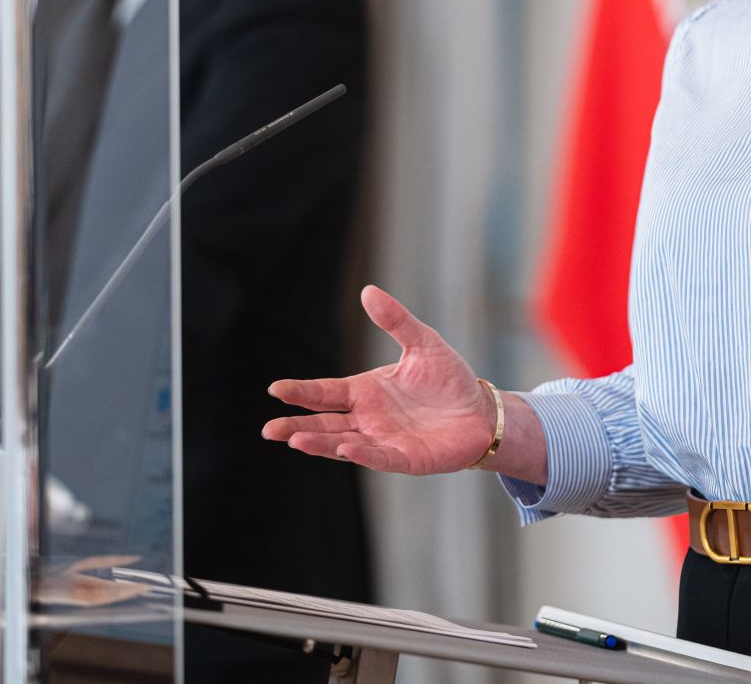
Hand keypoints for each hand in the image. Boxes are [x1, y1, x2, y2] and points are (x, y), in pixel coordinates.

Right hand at [262, 286, 495, 475]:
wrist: (480, 411)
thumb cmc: (448, 379)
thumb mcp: (422, 342)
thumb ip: (395, 320)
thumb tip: (368, 291)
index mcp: (365, 392)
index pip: (325, 393)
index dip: (301, 392)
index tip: (276, 389)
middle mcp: (368, 419)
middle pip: (324, 424)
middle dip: (296, 427)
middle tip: (269, 429)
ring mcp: (384, 441)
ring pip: (343, 444)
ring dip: (320, 444)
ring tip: (295, 441)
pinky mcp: (406, 458)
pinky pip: (379, 457)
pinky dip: (362, 454)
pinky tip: (343, 449)